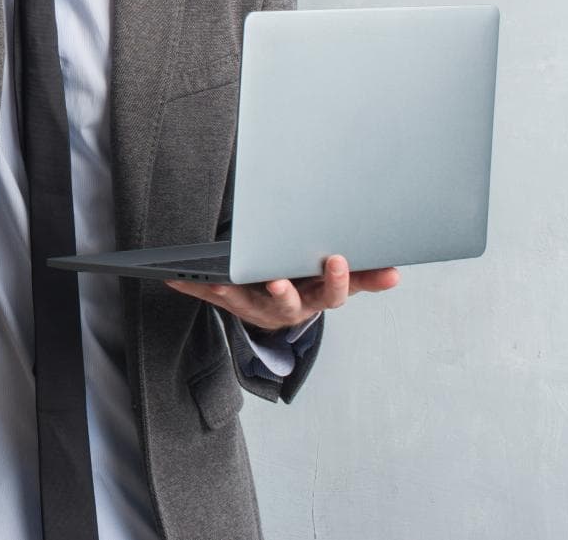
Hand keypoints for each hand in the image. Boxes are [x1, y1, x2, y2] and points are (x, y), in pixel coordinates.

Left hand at [163, 255, 399, 333]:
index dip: (335, 278)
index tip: (336, 258)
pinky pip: (208, 295)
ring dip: (229, 292)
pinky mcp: (229, 302)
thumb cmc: (310, 285)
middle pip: (288, 304)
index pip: (332, 293)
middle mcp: (286, 308)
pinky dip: (190, 286)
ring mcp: (256, 307)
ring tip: (217, 281)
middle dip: (284, 292)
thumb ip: (364, 278)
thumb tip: (395, 275)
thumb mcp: (336, 282)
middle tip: (278, 280)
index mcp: (315, 299)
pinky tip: (171, 276)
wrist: (279, 307)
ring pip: (242, 303)